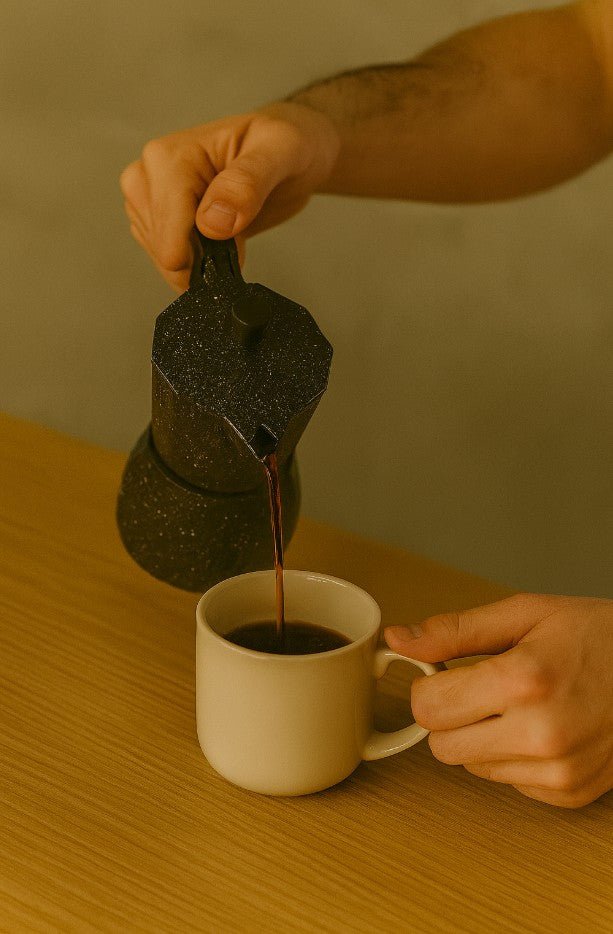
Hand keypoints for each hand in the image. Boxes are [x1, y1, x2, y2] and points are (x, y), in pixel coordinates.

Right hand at [120, 103, 339, 290]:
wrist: (285, 155)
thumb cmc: (283, 145)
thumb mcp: (279, 152)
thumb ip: (247, 184)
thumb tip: (213, 222)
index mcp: (169, 158)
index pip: (168, 231)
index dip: (203, 255)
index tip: (234, 243)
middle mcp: (150, 176)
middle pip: (163, 249)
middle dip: (203, 258)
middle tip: (238, 233)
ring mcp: (151, 200)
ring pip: (164, 258)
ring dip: (201, 262)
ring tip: (232, 232)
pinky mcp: (160, 218)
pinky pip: (170, 258)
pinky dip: (198, 262)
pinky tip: (221, 241)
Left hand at [385, 593, 612, 807]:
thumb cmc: (598, 635)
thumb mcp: (525, 614)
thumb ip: (455, 631)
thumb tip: (399, 639)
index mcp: (523, 680)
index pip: (429, 708)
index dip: (428, 688)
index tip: (443, 675)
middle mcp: (541, 733)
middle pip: (442, 745)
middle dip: (450, 715)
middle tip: (481, 688)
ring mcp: (558, 770)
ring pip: (472, 766)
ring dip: (481, 737)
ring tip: (520, 704)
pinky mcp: (569, 793)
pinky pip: (508, 781)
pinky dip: (513, 757)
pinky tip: (541, 727)